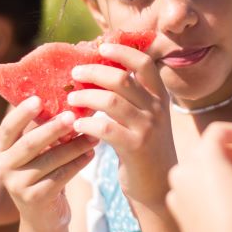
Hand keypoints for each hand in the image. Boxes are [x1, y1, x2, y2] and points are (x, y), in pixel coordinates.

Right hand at [0, 96, 97, 231]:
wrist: (44, 216)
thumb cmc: (44, 172)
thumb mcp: (39, 150)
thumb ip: (45, 128)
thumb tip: (74, 98)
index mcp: (1, 148)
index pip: (8, 127)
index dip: (22, 113)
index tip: (38, 99)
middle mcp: (3, 166)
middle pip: (29, 143)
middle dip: (53, 128)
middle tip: (73, 116)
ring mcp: (16, 185)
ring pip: (49, 160)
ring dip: (74, 146)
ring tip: (92, 136)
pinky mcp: (33, 199)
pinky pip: (60, 177)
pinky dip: (77, 164)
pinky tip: (91, 155)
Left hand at [67, 43, 175, 205]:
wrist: (157, 185)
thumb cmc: (144, 147)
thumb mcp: (146, 117)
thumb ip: (131, 96)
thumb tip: (101, 69)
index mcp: (159, 97)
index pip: (144, 63)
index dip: (123, 52)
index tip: (101, 46)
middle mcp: (156, 109)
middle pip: (122, 79)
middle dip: (95, 72)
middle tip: (75, 73)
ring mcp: (147, 128)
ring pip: (111, 101)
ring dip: (86, 96)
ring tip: (71, 98)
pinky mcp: (135, 148)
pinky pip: (106, 129)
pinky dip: (88, 123)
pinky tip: (78, 124)